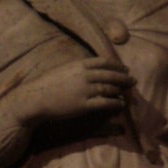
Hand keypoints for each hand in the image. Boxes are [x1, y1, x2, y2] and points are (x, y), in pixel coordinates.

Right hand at [15, 58, 134, 125]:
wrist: (34, 98)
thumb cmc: (45, 84)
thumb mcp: (62, 69)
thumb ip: (76, 68)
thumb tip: (88, 69)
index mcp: (79, 64)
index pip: (104, 62)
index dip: (117, 66)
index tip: (125, 68)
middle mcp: (85, 75)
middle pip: (111, 75)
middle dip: (124, 78)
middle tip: (133, 81)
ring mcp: (85, 90)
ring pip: (110, 89)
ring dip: (121, 90)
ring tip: (128, 93)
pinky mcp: (84, 105)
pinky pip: (105, 103)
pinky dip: (115, 103)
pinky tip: (121, 104)